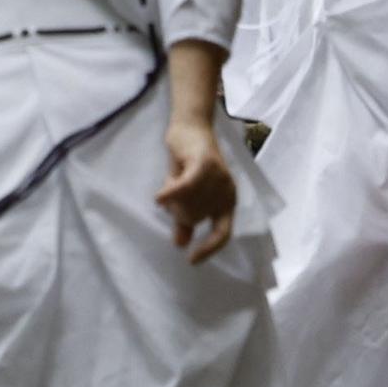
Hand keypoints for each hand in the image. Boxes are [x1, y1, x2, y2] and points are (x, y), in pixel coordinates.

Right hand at [156, 106, 237, 262]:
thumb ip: (186, 218)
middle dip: (179, 212)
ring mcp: (218, 177)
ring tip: (169, 187)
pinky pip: (185, 187)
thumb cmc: (189, 160)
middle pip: (197, 218)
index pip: (223, 233)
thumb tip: (180, 243)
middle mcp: (227, 191)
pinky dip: (171, 193)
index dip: (208, 248)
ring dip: (173, 200)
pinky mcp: (204, 164)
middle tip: (170, 197)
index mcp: (228, 201)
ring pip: (189, 204)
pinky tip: (159, 198)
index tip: (191, 260)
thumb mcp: (187, 194)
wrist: (190, 126)